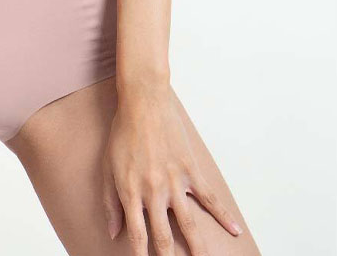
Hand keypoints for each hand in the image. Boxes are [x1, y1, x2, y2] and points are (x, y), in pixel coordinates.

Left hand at [101, 86, 243, 254]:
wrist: (143, 102)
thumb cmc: (123, 134)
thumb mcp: (108, 167)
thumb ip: (110, 202)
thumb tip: (113, 232)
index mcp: (131, 192)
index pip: (137, 236)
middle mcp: (154, 192)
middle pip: (164, 237)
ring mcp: (174, 182)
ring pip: (189, 225)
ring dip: (199, 249)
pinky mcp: (190, 170)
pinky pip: (210, 198)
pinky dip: (224, 216)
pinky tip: (235, 231)